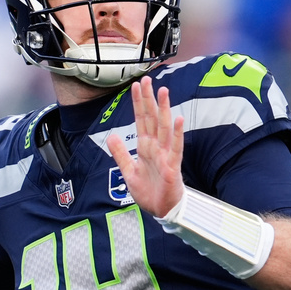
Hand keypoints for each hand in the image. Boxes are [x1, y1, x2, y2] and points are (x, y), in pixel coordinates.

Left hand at [106, 76, 184, 218]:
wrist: (161, 210)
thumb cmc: (149, 191)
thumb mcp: (128, 172)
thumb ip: (120, 153)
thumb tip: (112, 136)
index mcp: (145, 147)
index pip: (141, 120)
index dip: (138, 103)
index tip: (135, 86)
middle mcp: (156, 147)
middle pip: (152, 119)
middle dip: (149, 99)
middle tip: (147, 79)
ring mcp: (165, 155)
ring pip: (164, 128)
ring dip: (164, 110)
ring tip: (163, 92)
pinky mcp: (172, 166)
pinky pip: (175, 148)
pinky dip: (176, 134)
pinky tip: (178, 119)